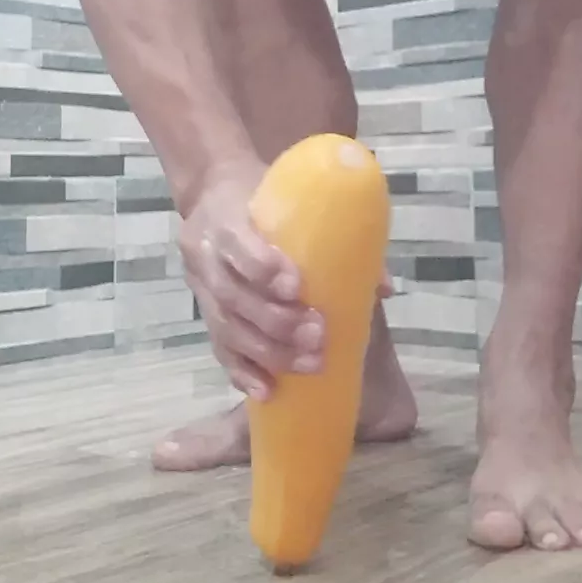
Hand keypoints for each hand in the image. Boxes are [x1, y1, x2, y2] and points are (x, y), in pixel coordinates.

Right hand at [179, 159, 324, 401]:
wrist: (213, 191)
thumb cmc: (263, 194)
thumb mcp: (291, 197)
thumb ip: (335, 234)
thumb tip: (381, 286)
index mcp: (224, 217)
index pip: (236, 244)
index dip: (262, 268)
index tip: (297, 286)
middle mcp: (205, 255)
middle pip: (232, 297)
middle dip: (276, 322)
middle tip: (318, 335)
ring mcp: (200, 288)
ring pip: (226, 328)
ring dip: (269, 352)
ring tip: (310, 364)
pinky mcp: (203, 313)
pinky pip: (218, 348)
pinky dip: (242, 372)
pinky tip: (267, 390)